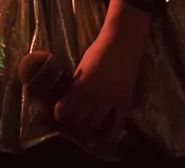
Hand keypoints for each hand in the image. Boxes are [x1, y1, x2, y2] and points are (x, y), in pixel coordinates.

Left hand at [53, 9, 150, 147]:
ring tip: (88, 125)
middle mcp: (94, 95)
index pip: (65, 109)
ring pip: (95, 124)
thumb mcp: (82, 67)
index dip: (60, 115)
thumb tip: (69, 99)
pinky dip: (111, 134)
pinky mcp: (124, 101)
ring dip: (89, 127)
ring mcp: (110, 99)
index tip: (60, 115)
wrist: (122, 43)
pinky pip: (117, 123)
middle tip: (74, 120)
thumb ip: (76, 84)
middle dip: (74, 123)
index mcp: (80, 84)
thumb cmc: (99, 51)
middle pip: (79, 120)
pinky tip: (106, 140)